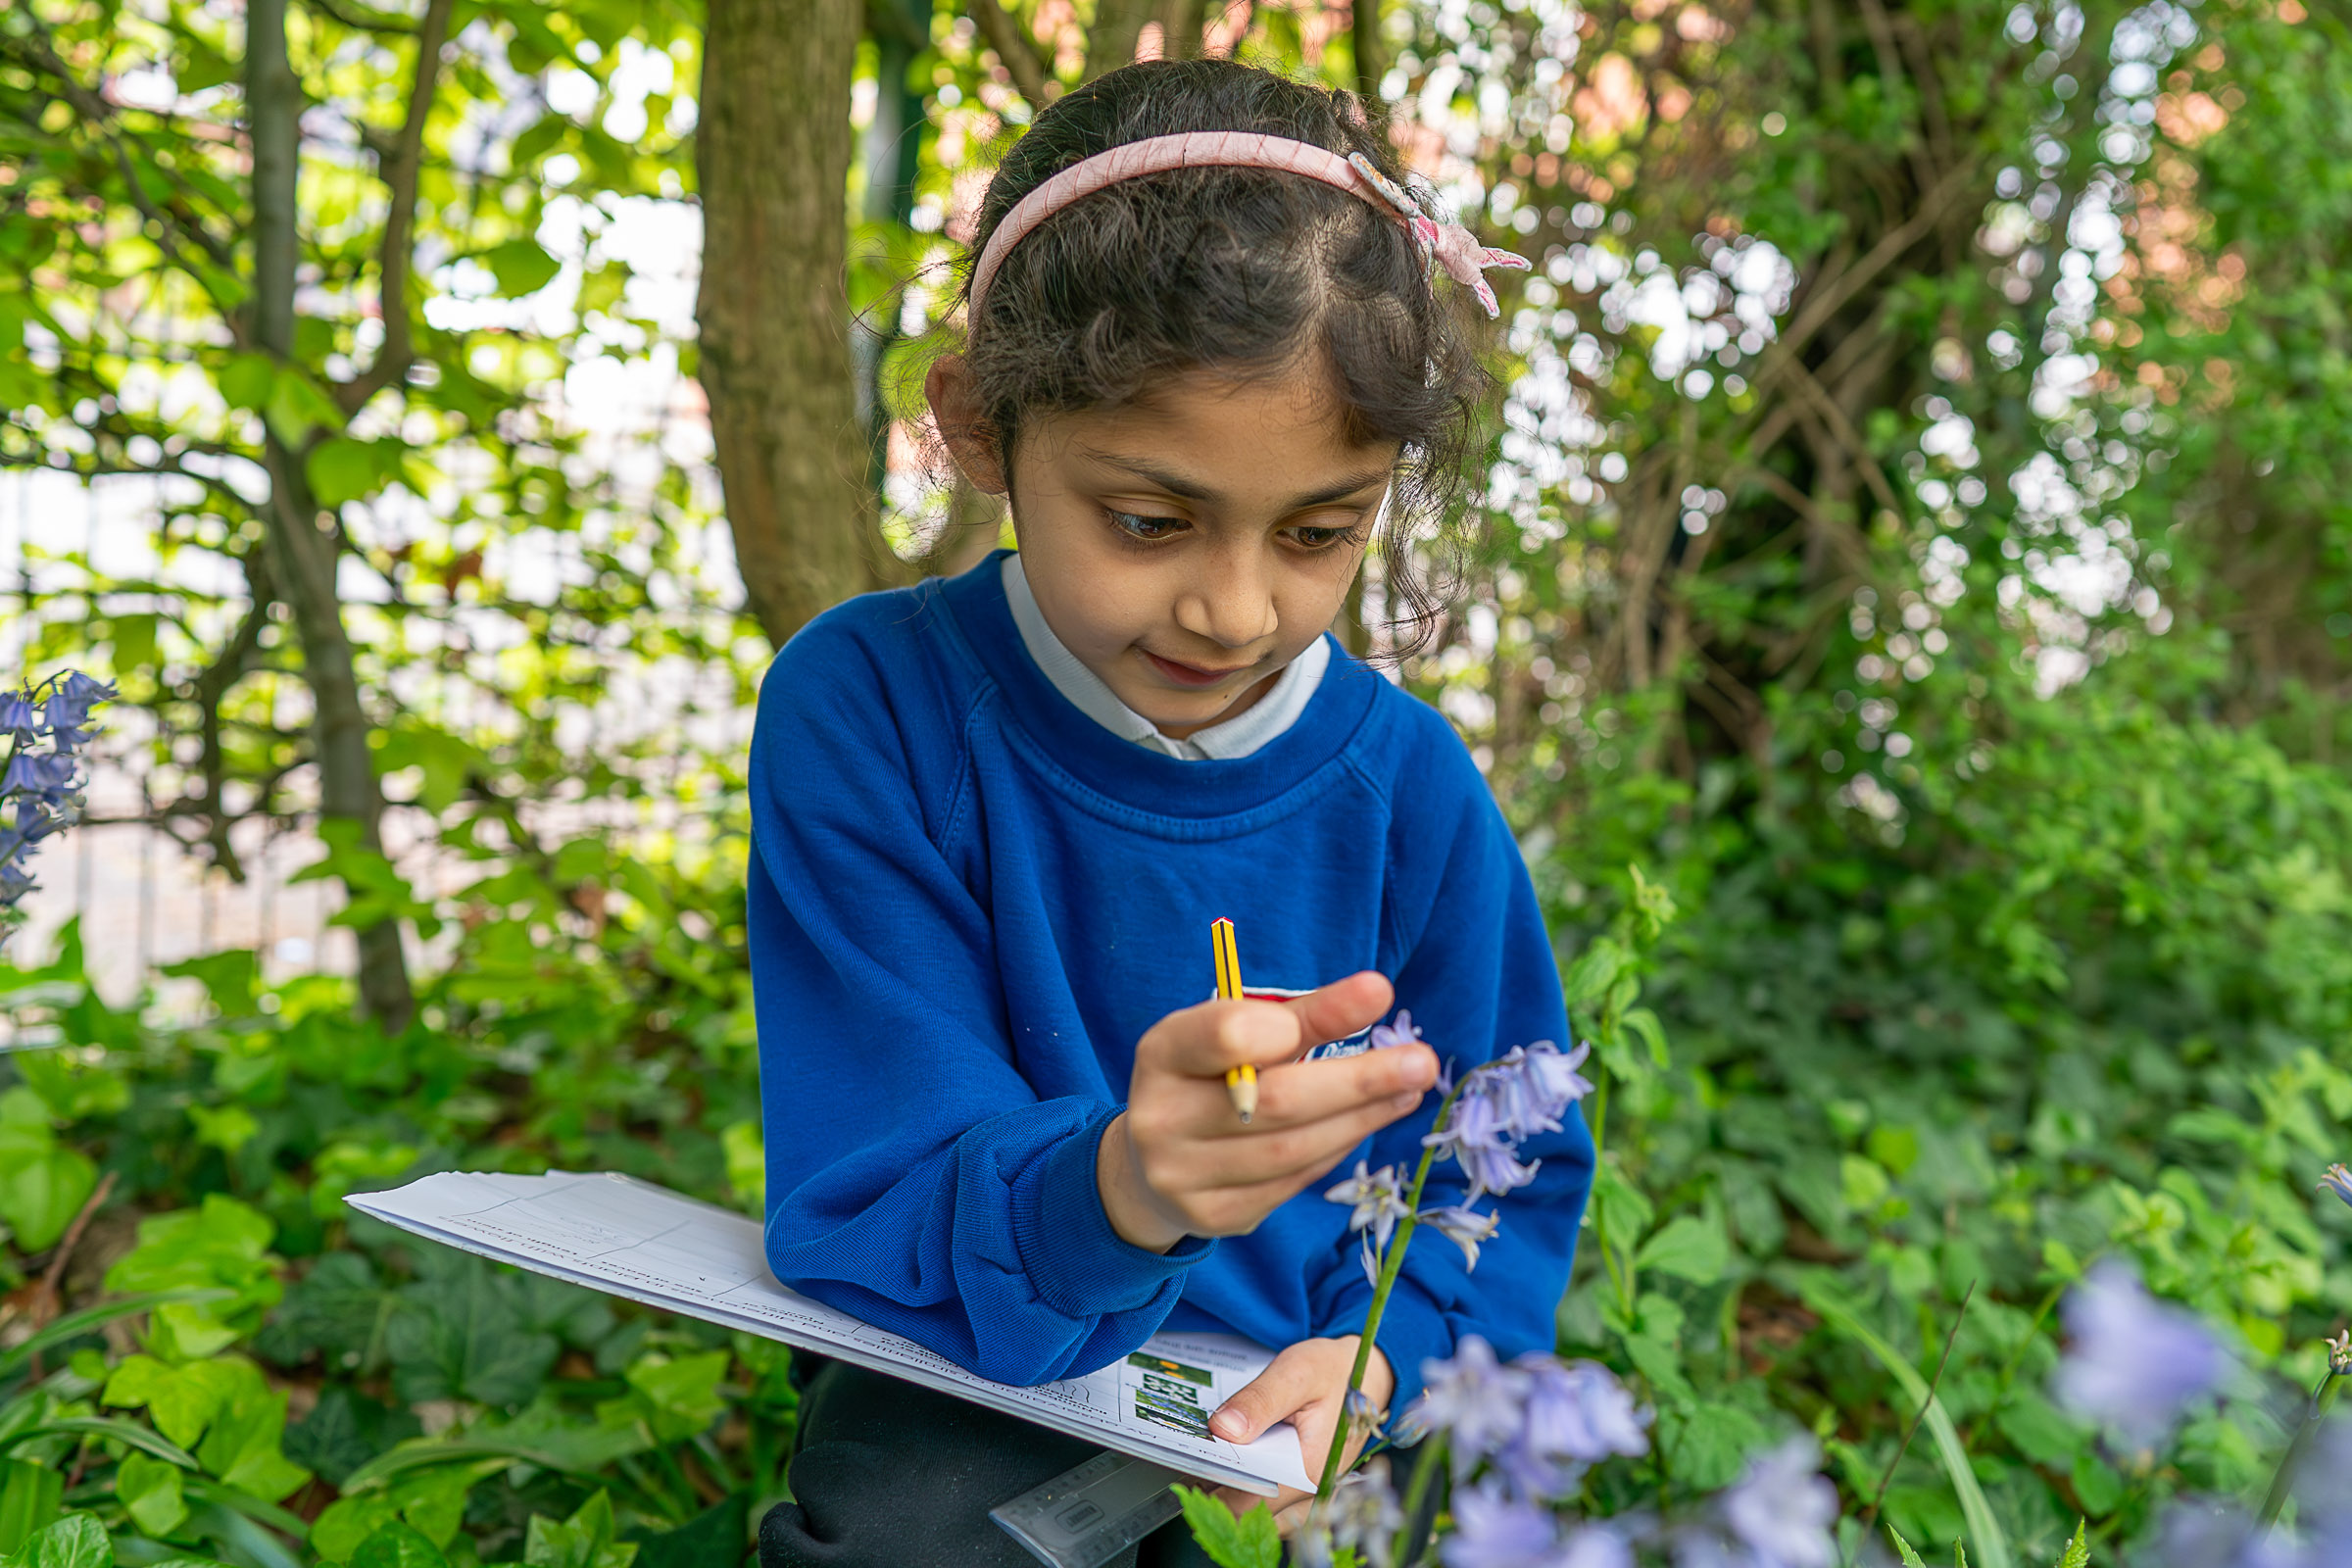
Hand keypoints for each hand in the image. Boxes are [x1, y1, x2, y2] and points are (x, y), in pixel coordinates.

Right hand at [1095, 971, 1436, 1251]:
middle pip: (1275, 1102)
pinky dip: (1335, 1150)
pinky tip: (1362, 1125)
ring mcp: (1181, 1177)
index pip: (1225, 1035)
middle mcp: (1160, 1118)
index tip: (1353, 1008)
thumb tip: (1378, 991)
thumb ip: (1303, 1015)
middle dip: (1358, 1082)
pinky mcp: (1213, 1217)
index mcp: (1162, 1053)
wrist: (1152, 1161)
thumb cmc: (1209, 1077)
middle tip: (1421, 1062)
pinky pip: (1291, 1183)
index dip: (1288, 1026)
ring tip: (1407, 1092)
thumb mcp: (1238, 1032)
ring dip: (1360, 1120)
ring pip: (1292, 1150)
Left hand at [1204, 1336, 1392, 1535]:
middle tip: (1188, 1466)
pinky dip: (1246, 1493)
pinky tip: (1228, 1470)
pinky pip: (1271, 1508)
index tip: (1186, 1469)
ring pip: (1261, 1518)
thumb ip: (1260, 1401)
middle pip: (1253, 1513)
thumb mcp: (1296, 1372)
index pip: (1252, 1500)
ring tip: (1204, 1467)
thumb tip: (1222, 1429)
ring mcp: (1312, 1497)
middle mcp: (1314, 1493)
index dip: (1215, 1487)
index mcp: (1312, 1470)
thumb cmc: (1334, 1371)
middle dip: (1218, 1493)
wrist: (1366, 1373)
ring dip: (1230, 1496)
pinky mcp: (1306, 1492)